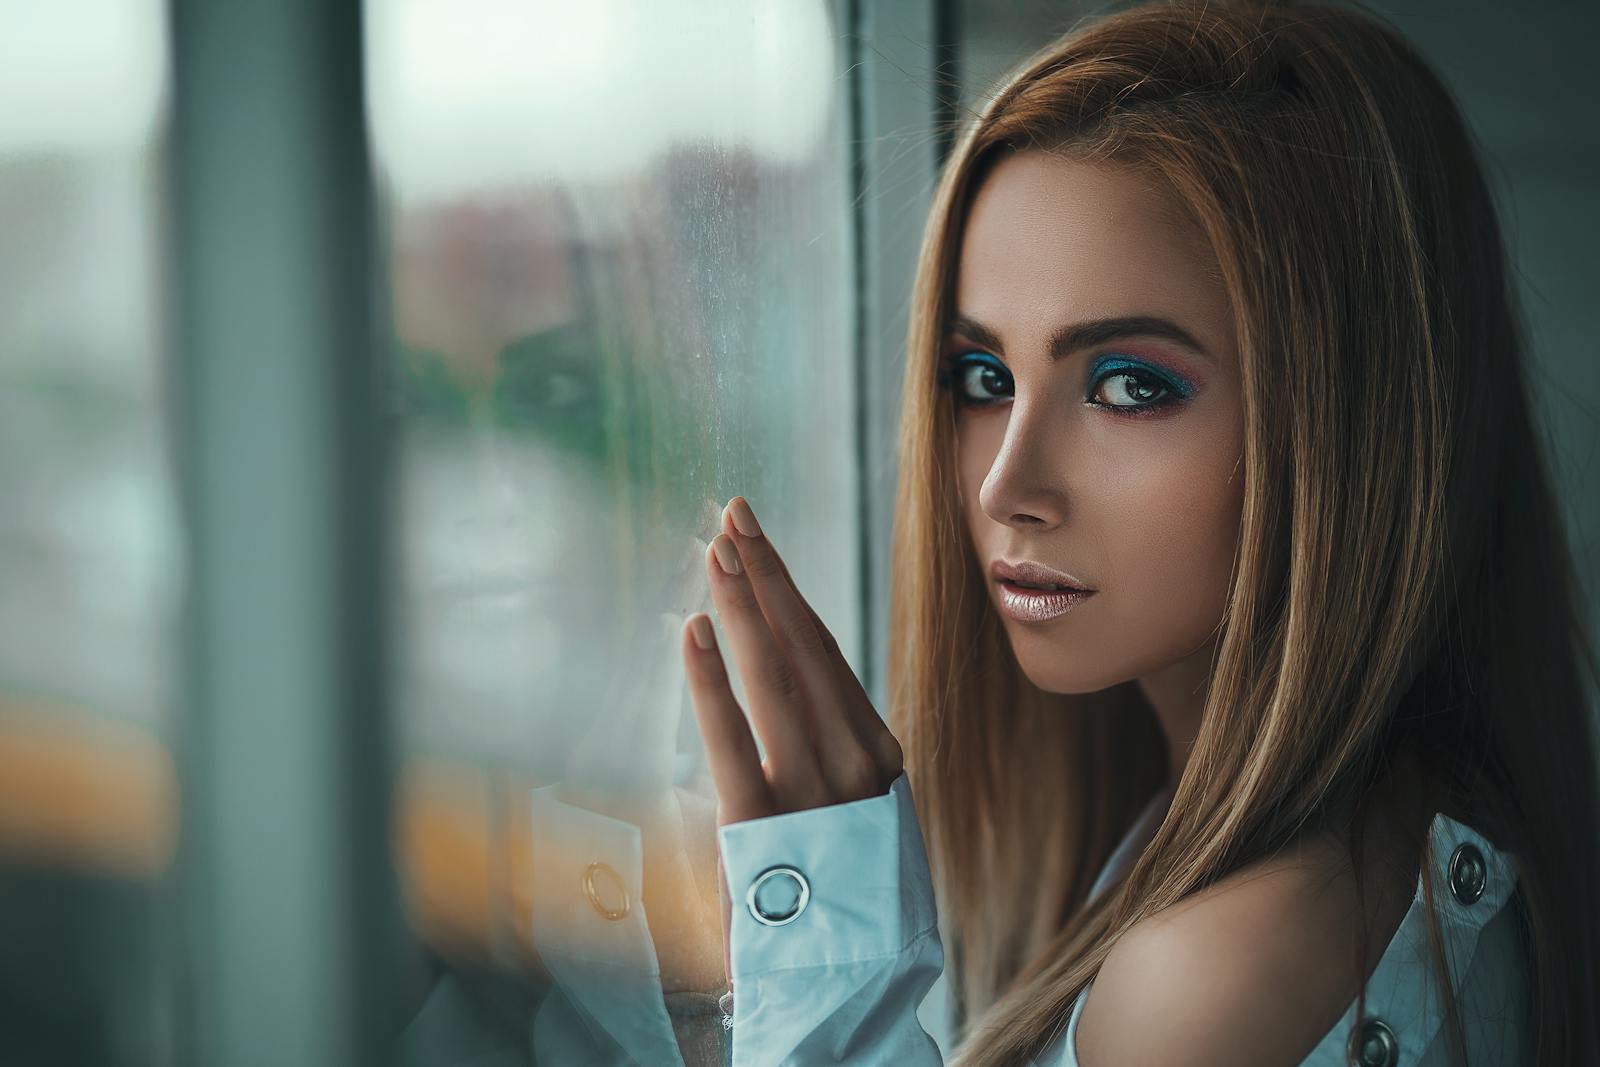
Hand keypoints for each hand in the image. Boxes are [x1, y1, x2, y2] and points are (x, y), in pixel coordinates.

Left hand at [679, 495, 904, 989]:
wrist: (857, 987)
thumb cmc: (849, 903)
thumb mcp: (859, 821)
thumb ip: (832, 762)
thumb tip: (795, 703)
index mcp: (879, 754)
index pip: (826, 652)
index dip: (788, 592)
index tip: (759, 543)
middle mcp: (855, 761)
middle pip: (803, 646)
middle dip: (764, 574)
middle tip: (733, 515)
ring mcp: (815, 791)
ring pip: (774, 675)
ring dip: (740, 606)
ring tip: (713, 551)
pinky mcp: (766, 824)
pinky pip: (732, 736)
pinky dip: (711, 679)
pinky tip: (694, 631)